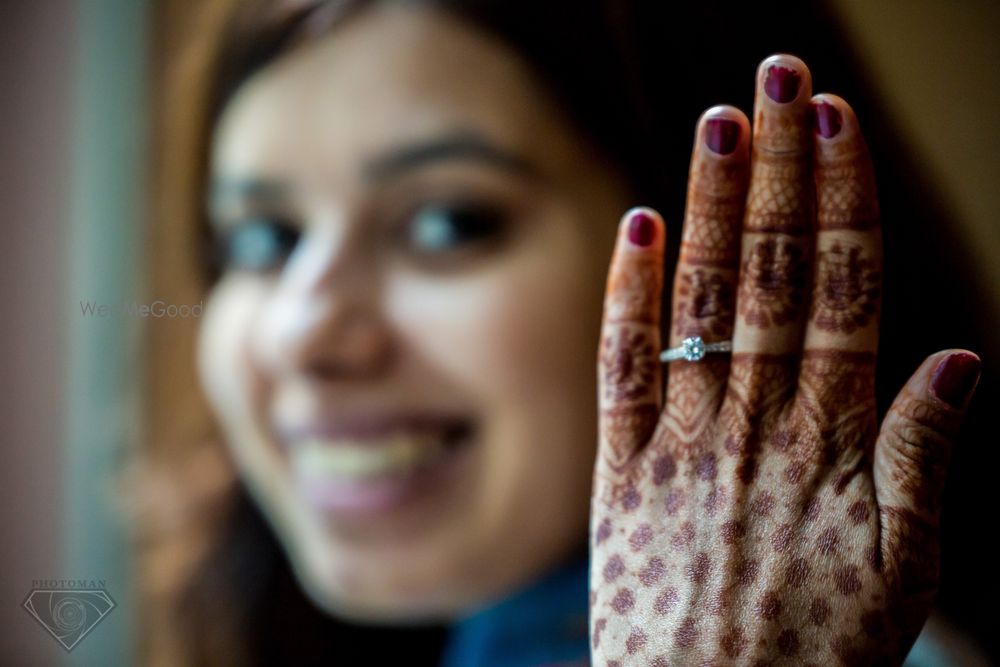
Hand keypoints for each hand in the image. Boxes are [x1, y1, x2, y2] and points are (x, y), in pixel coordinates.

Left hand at [589, 54, 980, 665]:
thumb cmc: (815, 652)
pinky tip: (635, 228)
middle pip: (770, 277)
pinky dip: (627, 301)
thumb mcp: (906, 572)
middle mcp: (757, 426)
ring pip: (702, 307)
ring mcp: (685, 445)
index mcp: (834, 443)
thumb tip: (964, 358)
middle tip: (780, 81)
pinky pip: (621, 375)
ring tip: (721, 123)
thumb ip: (929, 461)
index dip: (840, 203)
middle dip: (778, 173)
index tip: (836, 126)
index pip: (840, 293)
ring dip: (709, 210)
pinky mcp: (622, 474)